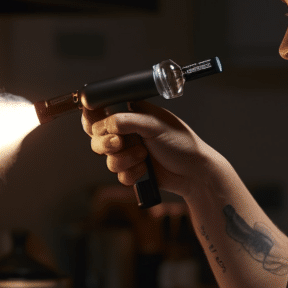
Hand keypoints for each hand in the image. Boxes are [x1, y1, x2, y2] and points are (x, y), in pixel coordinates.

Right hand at [81, 101, 209, 198]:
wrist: (194, 173)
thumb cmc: (180, 143)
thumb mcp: (154, 125)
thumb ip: (127, 120)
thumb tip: (105, 123)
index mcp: (131, 113)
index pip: (101, 112)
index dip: (93, 119)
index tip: (95, 126)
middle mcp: (127, 132)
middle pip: (97, 137)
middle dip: (106, 143)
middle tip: (118, 143)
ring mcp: (128, 152)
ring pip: (107, 158)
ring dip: (124, 159)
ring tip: (144, 156)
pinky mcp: (132, 170)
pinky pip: (118, 174)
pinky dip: (131, 173)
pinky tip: (147, 169)